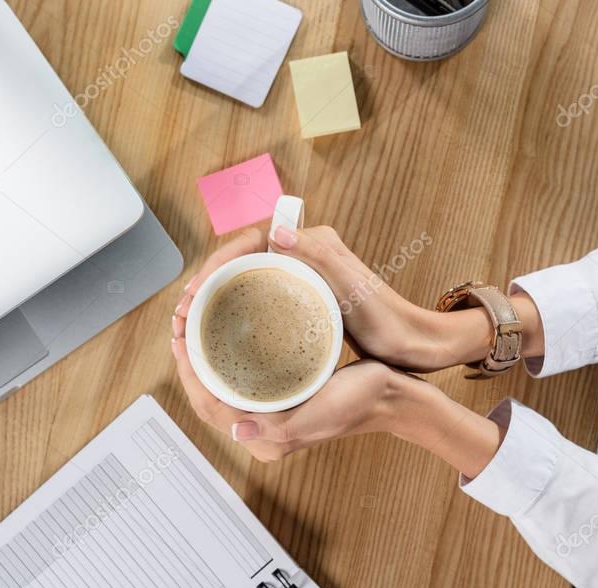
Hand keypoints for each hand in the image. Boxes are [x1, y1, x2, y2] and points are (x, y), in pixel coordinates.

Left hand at [171, 331, 403, 460]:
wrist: (392, 395)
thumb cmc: (360, 402)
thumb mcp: (320, 414)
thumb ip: (279, 427)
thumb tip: (237, 429)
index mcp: (264, 438)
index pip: (209, 407)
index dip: (188, 373)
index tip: (179, 339)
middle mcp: (262, 428)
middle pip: (209, 394)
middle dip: (190, 360)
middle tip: (181, 322)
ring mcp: (271, 411)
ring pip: (223, 384)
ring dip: (205, 355)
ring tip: (195, 323)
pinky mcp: (282, 395)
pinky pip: (242, 377)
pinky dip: (226, 355)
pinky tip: (225, 333)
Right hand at [172, 225, 542, 373]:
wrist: (416, 345)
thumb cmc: (390, 322)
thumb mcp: (356, 291)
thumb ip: (321, 257)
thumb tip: (277, 232)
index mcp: (313, 244)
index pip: (249, 242)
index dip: (215, 264)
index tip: (194, 292)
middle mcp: (305, 254)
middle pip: (241, 261)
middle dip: (206, 283)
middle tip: (181, 315)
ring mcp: (303, 277)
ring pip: (245, 281)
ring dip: (214, 299)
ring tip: (189, 325)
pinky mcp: (304, 299)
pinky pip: (259, 298)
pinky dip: (234, 311)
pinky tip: (219, 333)